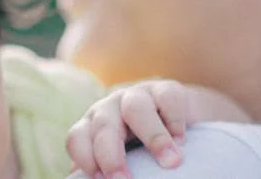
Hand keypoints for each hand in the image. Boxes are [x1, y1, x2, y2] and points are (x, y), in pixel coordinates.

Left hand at [66, 80, 188, 177]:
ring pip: (135, 108)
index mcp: (92, 127)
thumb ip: (107, 171)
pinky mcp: (166, 90)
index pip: (77, 139)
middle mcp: (110, 108)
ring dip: (153, 137)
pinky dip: (175, 121)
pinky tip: (183, 141)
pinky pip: (168, 99)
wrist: (178, 118)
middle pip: (103, 126)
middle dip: (110, 155)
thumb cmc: (142, 149)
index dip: (85, 159)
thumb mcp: (123, 160)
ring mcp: (137, 95)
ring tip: (171, 163)